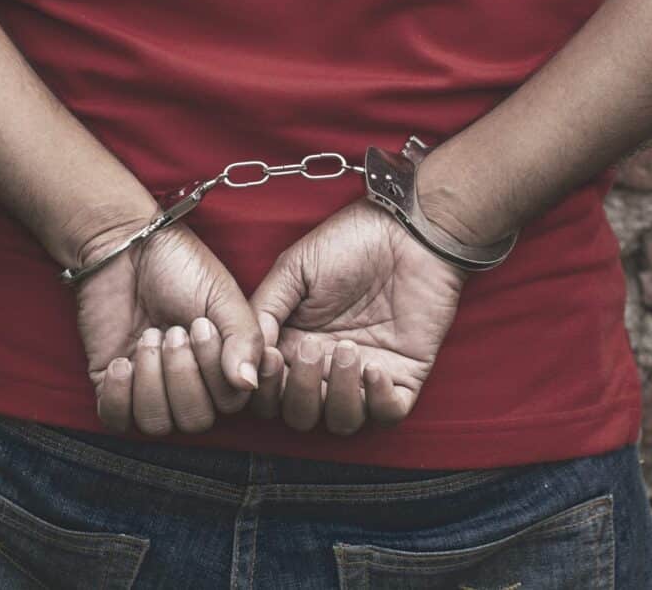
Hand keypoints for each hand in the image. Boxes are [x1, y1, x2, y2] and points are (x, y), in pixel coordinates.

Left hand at [76, 223, 264, 433]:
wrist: (127, 247)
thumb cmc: (181, 268)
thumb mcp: (224, 299)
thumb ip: (244, 339)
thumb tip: (249, 385)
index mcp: (224, 368)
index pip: (232, 402)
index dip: (219, 374)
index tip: (205, 327)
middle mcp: (190, 385)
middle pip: (196, 420)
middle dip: (184, 374)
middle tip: (175, 330)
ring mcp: (150, 388)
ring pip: (157, 423)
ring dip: (153, 381)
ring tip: (149, 337)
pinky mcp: (111, 386)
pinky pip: (117, 420)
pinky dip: (120, 395)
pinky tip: (123, 360)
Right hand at [250, 200, 466, 434]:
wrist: (407, 231)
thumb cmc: (349, 242)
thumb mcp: (294, 269)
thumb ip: (264, 311)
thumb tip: (244, 358)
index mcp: (291, 346)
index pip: (266, 392)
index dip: (263, 386)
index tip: (269, 355)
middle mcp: (324, 368)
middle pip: (299, 415)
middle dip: (299, 391)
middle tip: (311, 349)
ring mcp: (363, 375)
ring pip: (341, 421)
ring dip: (338, 395)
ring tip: (347, 350)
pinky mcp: (404, 376)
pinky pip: (388, 414)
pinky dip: (377, 401)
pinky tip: (374, 367)